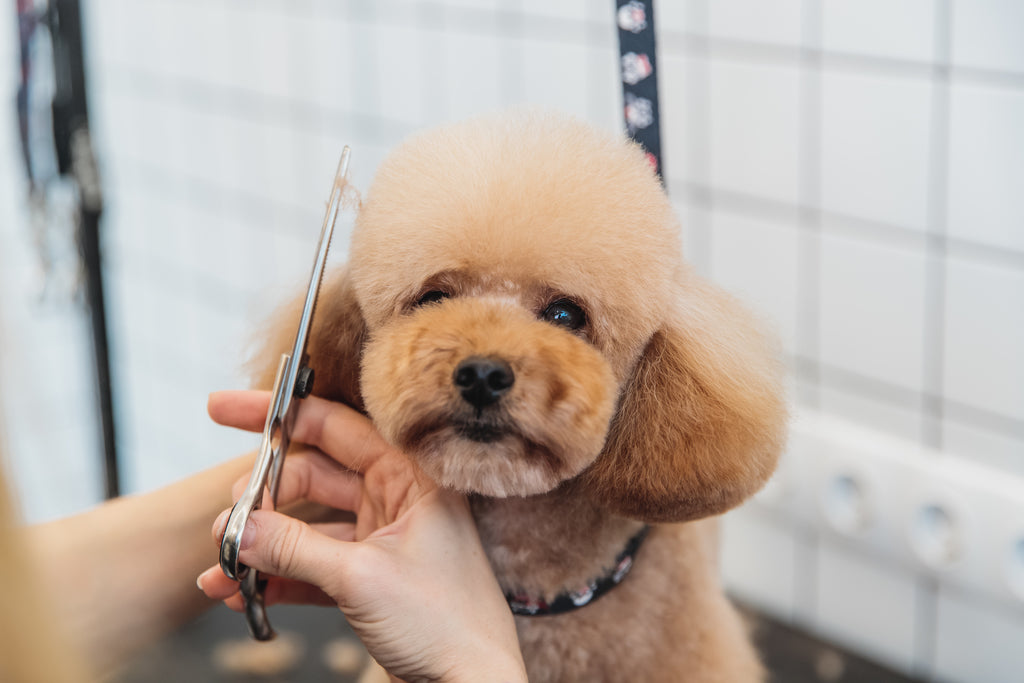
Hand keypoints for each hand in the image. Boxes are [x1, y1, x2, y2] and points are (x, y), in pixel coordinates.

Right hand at [197, 391, 525, 682]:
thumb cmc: (448, 625)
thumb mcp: (363, 578)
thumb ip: (296, 549)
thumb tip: (241, 526)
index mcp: (411, 479)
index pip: (337, 426)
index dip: (279, 415)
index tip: (226, 409)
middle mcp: (396, 501)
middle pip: (313, 474)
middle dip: (263, 494)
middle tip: (227, 518)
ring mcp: (380, 541)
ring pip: (307, 525)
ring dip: (263, 542)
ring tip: (224, 562)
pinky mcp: (368, 580)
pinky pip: (310, 567)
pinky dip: (276, 577)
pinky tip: (239, 593)